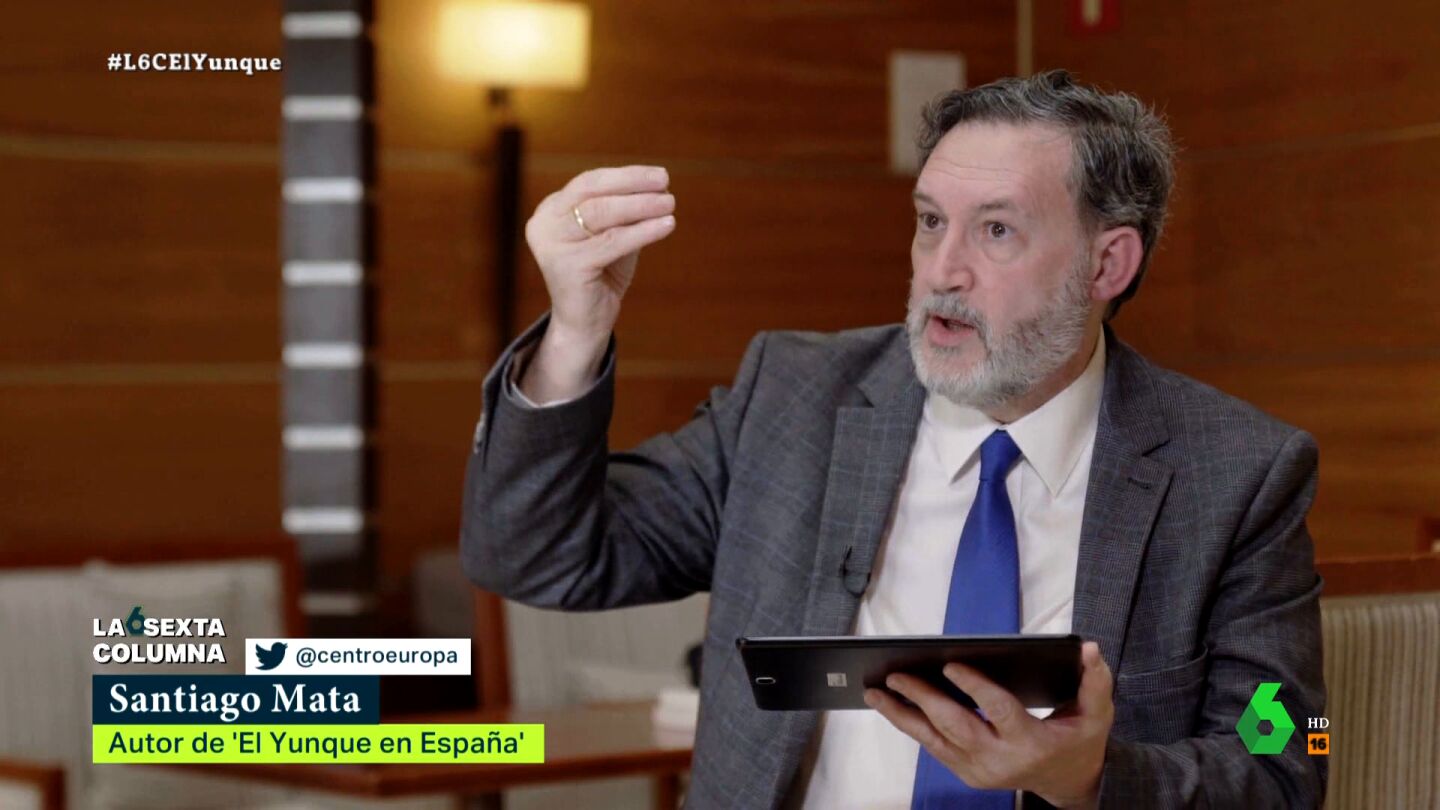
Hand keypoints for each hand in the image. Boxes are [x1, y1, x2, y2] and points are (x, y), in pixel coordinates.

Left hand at [866, 641, 1112, 808]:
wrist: (1068, 783)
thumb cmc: (1079, 741)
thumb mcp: (1096, 714)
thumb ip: (1094, 681)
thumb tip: (1089, 648)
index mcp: (1031, 742)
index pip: (1000, 711)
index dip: (975, 688)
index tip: (951, 665)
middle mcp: (1000, 760)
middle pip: (955, 727)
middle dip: (923, 700)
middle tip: (896, 675)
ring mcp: (980, 770)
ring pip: (934, 741)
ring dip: (902, 715)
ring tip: (875, 691)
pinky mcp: (967, 774)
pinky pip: (933, 748)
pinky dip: (910, 726)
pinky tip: (890, 705)